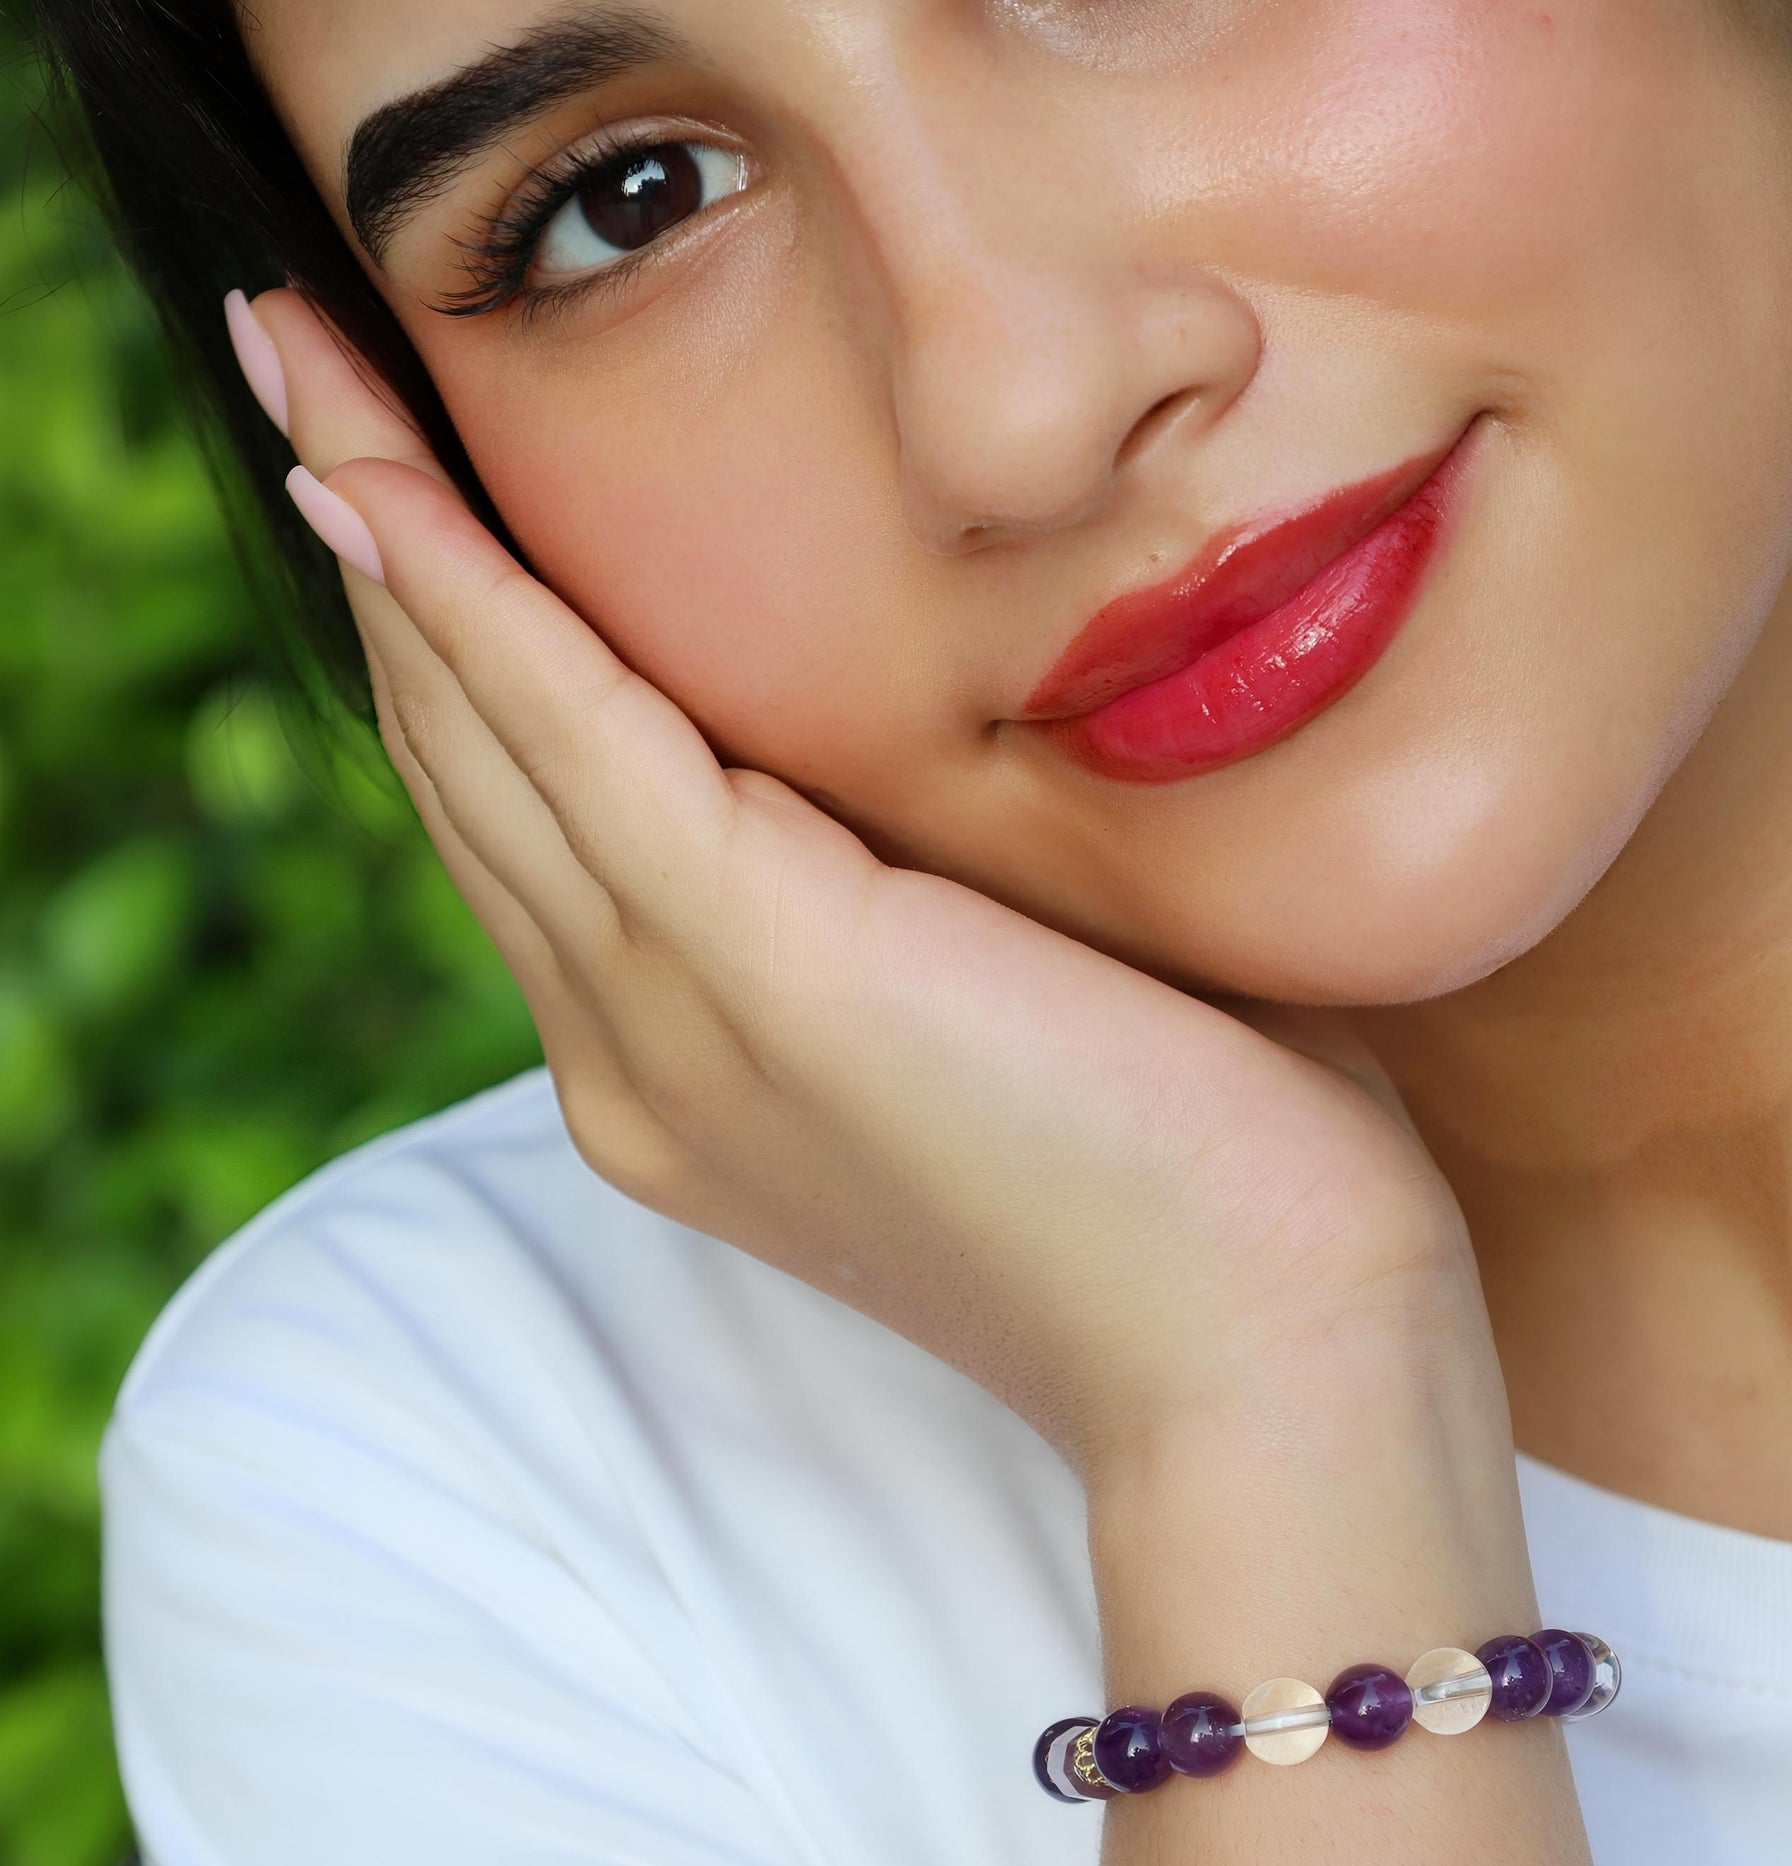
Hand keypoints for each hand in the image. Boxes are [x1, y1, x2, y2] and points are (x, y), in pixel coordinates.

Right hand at [251, 291, 1486, 1479]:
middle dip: (385, 565)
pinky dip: (471, 594)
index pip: (548, 834)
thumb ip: (930, 899)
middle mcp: (645, 1063)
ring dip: (387, 532)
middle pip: (476, 773)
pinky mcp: (764, 961)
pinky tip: (386, 473)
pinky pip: (572, 728)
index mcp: (703, 1083)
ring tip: (298, 355)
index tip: (408, 491)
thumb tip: (944, 767)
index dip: (469, 655)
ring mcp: (683, 1023)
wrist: (1269, 1359)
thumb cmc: (1208, 1187)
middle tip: (299, 365)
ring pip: (489, 735)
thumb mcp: (1025, 1013)